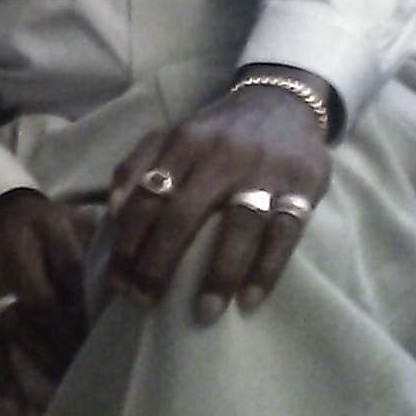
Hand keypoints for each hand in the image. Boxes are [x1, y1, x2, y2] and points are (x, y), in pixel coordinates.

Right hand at [0, 192, 92, 407]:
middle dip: (62, 344)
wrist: (0, 219)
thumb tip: (118, 294)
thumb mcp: (75, 226)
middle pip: (35, 312)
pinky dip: (1, 378)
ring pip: (13, 333)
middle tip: (92, 370)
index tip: (102, 336)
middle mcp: (9, 270)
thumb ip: (91, 256)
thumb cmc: (50, 226)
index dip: (77, 312)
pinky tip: (13, 407)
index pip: (59, 280)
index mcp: (36, 240)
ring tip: (67, 387)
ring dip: (40, 362)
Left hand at [107, 85, 330, 321]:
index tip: (118, 282)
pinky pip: (284, 234)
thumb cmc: (219, 133)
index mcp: (185, 142)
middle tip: (145, 303)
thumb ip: (137, 164)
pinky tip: (248, 301)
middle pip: (185, 215)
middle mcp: (223, 155)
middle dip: (159, 265)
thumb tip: (113, 212)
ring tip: (203, 314)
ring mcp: (265, 171)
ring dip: (219, 274)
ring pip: (240, 226)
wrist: (285, 101)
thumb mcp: (175, 135)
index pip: (147, 197)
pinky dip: (266, 270)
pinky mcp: (303, 186)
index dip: (128, 243)